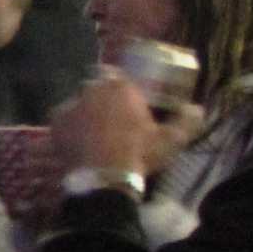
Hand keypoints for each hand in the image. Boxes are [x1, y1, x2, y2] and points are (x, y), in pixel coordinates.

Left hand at [50, 71, 199, 177]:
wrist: (104, 175)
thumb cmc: (140, 153)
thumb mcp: (171, 139)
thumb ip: (187, 121)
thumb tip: (197, 109)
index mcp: (120, 86)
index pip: (117, 75)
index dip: (121, 87)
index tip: (127, 102)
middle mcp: (92, 88)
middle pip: (96, 88)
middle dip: (103, 99)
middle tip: (112, 119)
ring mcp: (70, 103)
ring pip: (79, 103)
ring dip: (86, 112)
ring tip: (95, 132)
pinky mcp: (55, 121)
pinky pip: (63, 119)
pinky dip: (70, 126)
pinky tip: (79, 140)